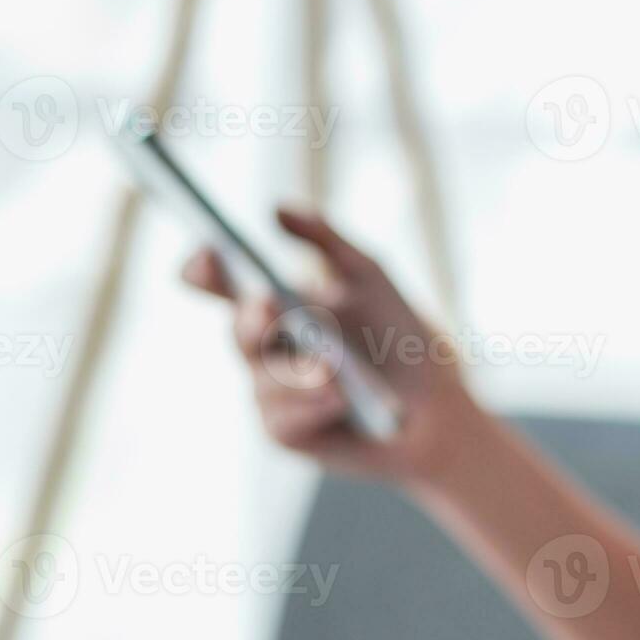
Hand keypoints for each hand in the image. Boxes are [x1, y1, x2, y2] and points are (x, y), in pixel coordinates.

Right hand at [183, 205, 480, 483]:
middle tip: (268, 307)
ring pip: (263, 378)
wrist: (434, 403)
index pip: (222, 284)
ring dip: (298, 372)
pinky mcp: (284, 430)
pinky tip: (340, 399)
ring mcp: (270, 390)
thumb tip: (276, 209)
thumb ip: (326, 240)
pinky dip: (313, 405)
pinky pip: (282, 417)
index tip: (209, 255)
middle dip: (251, 320)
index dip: (205, 270)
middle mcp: (264, 347)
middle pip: (237, 331)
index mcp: (274, 303)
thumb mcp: (369, 276)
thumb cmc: (398, 335)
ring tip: (332, 368)